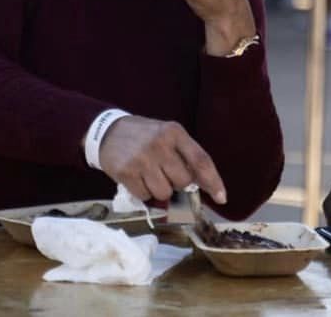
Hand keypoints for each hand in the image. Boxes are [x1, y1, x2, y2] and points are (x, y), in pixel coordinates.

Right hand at [98, 114, 226, 205]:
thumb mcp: (167, 135)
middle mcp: (160, 144)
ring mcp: (142, 158)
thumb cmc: (145, 136)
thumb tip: (203, 184)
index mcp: (175, 132)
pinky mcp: (125, 172)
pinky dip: (143, 193)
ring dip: (159, 190)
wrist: (108, 132)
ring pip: (164, 192)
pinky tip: (137, 178)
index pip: (201, 160)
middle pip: (183, 181)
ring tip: (149, 175)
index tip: (222, 198)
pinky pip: (144, 196)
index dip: (213, 181)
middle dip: (177, 183)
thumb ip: (185, 154)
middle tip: (165, 173)